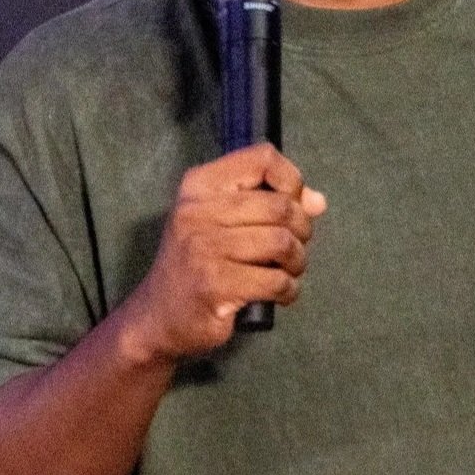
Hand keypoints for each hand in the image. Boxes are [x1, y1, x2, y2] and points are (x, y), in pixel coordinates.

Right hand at [114, 143, 325, 363]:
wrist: (157, 316)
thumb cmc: (196, 265)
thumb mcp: (222, 223)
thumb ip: (270, 204)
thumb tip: (317, 201)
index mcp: (200, 185)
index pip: (262, 158)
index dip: (292, 180)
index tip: (293, 206)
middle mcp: (198, 210)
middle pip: (280, 205)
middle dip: (302, 230)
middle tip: (294, 250)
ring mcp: (204, 247)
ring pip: (281, 242)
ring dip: (297, 262)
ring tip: (287, 271)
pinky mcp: (215, 284)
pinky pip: (275, 280)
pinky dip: (288, 289)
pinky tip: (280, 293)